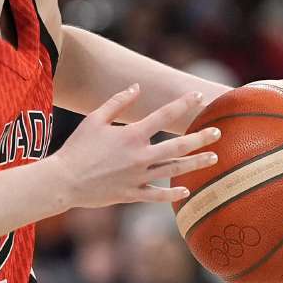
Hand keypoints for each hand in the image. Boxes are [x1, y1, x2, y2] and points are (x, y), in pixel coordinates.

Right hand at [49, 84, 219, 209]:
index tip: (198, 96)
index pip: (164, 115)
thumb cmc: (77, 147)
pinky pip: (157, 194)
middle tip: (218, 132)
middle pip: (178, 145)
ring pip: (174, 169)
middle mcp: (140, 156)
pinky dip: (172, 193)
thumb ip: (118, 102)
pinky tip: (187, 189)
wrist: (64, 181)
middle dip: (201, 138)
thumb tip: (137, 87)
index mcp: (132, 135)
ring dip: (196, 163)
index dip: (183, 104)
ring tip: (214, 158)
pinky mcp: (131, 194)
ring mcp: (138, 177)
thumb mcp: (95, 119)